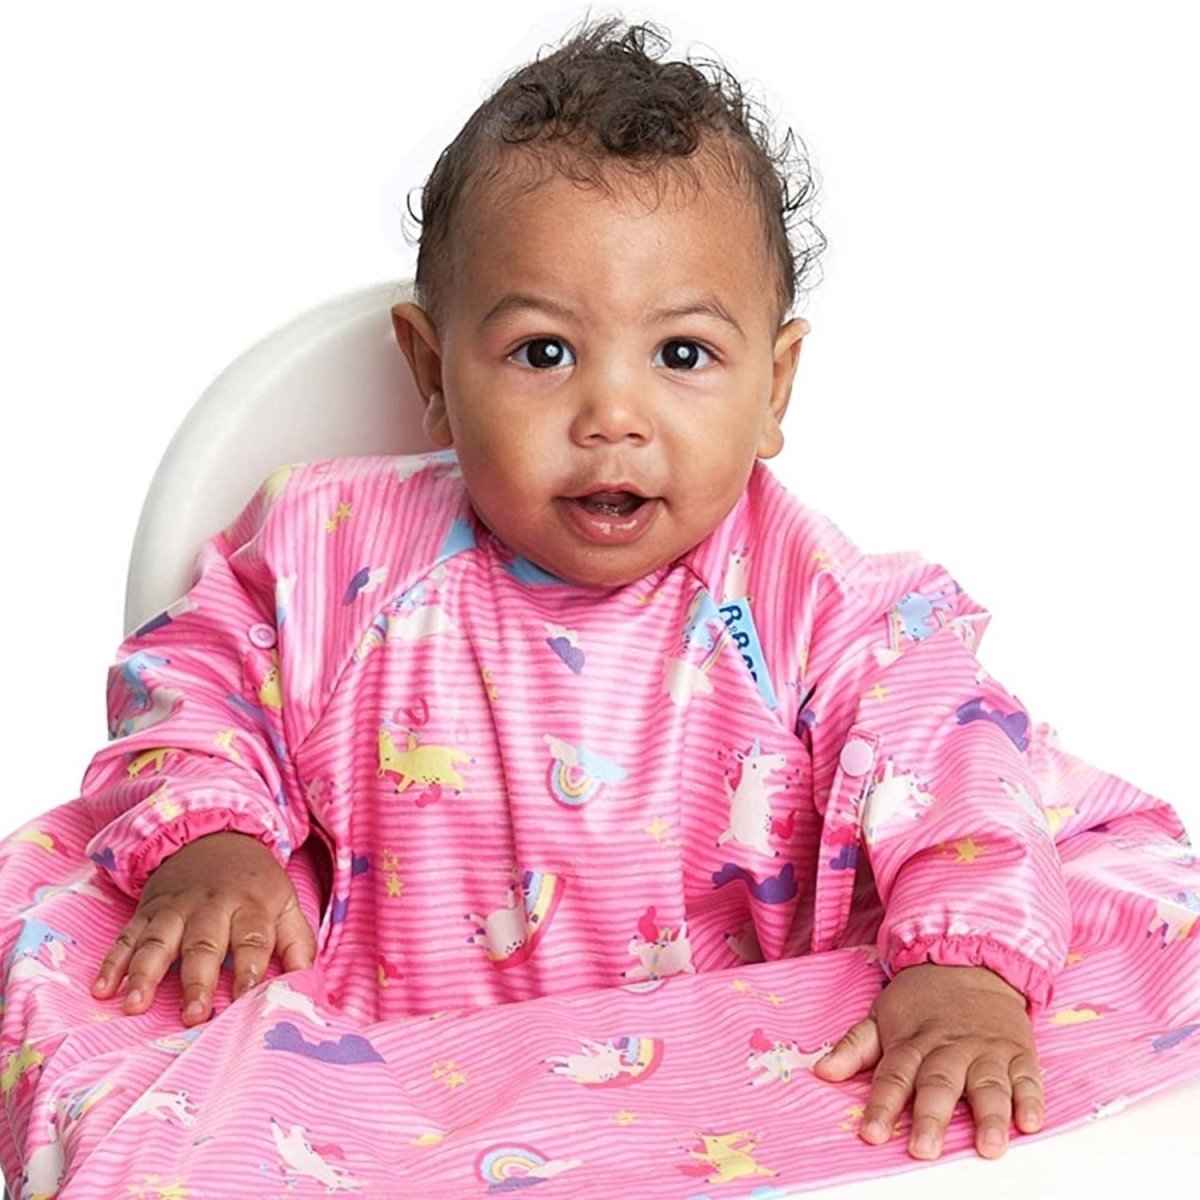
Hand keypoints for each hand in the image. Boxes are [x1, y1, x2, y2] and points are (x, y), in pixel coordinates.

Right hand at [90, 831, 316, 1024]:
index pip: (253, 940)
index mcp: (251, 905)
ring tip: (134, 1004)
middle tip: (193, 1015)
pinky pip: (126, 937)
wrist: (215, 837)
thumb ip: (298, 942)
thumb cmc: (254, 884)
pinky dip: (112, 962)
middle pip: (204, 943)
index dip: (250, 971)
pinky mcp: (147, 911)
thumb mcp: (285, 902)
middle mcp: (211, 906)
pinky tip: (102, 989)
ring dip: (144, 972)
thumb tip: (308, 983)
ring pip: (158, 940)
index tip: (246, 1002)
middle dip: (197, 979)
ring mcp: (175, 908)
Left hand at [812, 962, 1042, 1158]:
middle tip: (924, 1149)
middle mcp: (950, 1048)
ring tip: (988, 1146)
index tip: (870, 1134)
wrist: (971, 962)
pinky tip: (1030, 1122)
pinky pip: (1028, 1078)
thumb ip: (854, 1046)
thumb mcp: (881, 1015)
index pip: (893, 1076)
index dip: (881, 1106)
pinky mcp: (1019, 1052)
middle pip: (938, 1083)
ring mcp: (986, 1050)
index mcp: (913, 1042)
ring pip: (987, 1084)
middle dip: (931, 1116)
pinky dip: (1031, 1099)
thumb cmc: (921, 1001)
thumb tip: (821, 1071)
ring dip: (989, 1116)